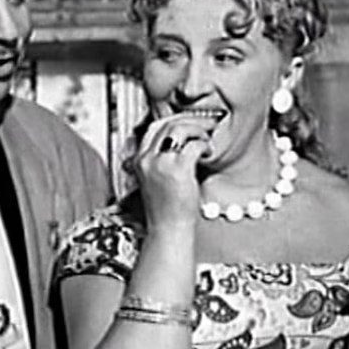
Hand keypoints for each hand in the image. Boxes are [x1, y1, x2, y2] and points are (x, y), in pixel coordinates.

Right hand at [135, 114, 210, 232]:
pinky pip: (194, 145)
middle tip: (206, 123)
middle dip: (189, 120)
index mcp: (139, 160)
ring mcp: (161, 163)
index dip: (174, 120)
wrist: (169, 229)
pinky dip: (204, 145)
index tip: (188, 120)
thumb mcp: (155, 179)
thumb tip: (180, 142)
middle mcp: (147, 158)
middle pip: (167, 124)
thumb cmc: (166, 208)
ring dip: (198, 129)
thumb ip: (159, 160)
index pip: (154, 127)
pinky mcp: (178, 169)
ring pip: (180, 129)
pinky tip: (208, 152)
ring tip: (208, 137)